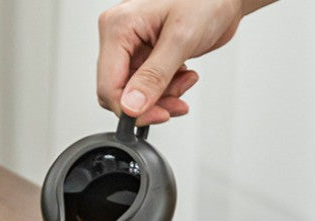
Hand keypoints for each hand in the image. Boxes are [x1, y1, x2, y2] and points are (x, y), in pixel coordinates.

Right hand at [97, 0, 273, 125]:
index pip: (108, 86)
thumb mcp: (180, 39)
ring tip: (185, 81)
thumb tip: (131, 107)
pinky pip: (148, 88)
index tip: (157, 115)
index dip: (130, 109)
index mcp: (118, 27)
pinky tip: (184, 76)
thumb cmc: (206, 1)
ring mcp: (132, 48)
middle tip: (175, 103)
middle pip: (120, 93)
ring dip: (163, 98)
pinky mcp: (145, 57)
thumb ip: (154, 77)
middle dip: (149, 104)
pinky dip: (168, 90)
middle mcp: (120, 38)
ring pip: (135, 95)